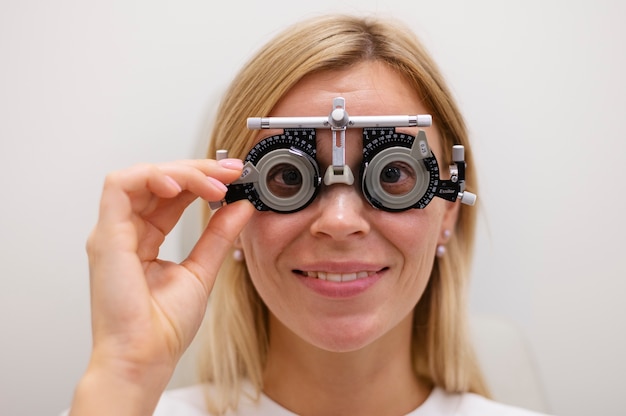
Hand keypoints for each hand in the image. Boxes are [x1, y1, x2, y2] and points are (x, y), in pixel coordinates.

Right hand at [71, 159, 254, 414]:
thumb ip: (219, 235)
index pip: (173, 195)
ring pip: (141, 176)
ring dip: (181, 172)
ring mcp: (114, 231)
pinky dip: (151, 176)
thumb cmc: (163, 327)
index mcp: (146, 238)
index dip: (203, 180)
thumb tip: (241, 206)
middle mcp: (128, 231)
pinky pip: (119, 186)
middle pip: (159, 180)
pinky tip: (180, 185)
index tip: (236, 177)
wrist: (144, 358)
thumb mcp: (202, 270)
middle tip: (232, 172)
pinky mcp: (106, 235)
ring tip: (214, 183)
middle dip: (198, 171)